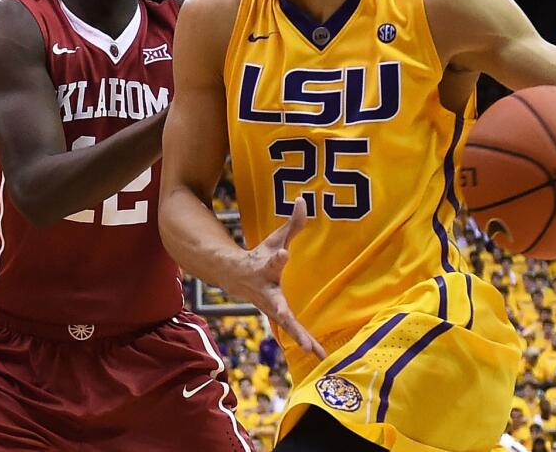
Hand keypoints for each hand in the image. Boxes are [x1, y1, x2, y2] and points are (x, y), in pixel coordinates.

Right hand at [231, 197, 326, 359]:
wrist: (235, 279)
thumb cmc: (260, 256)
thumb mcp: (275, 239)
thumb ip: (292, 224)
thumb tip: (304, 199)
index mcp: (264, 269)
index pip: (272, 261)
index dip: (277, 258)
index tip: (283, 254)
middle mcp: (266, 292)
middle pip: (274, 302)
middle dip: (280, 310)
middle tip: (284, 314)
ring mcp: (271, 308)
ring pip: (285, 324)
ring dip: (298, 336)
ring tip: (312, 349)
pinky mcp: (280, 318)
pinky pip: (294, 332)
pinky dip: (306, 343)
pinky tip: (320, 355)